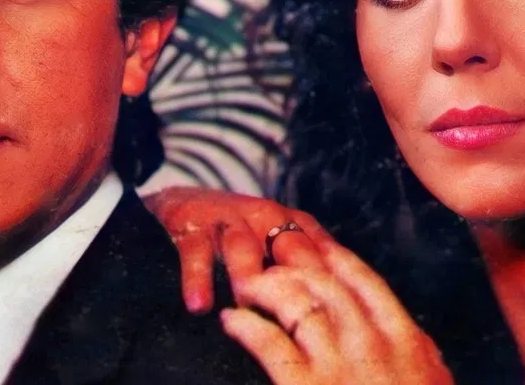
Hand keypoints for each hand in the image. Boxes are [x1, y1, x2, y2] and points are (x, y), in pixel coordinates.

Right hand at [143, 186, 332, 312]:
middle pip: (292, 250)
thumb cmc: (240, 238)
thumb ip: (307, 272)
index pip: (325, 256)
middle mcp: (267, 217)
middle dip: (300, 282)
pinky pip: (196, 251)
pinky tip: (198, 305)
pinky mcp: (190, 223)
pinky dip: (197, 277)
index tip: (341, 322)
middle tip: (304, 322)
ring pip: (245, 247)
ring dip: (249, 277)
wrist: (182, 202)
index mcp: (295, 224)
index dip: (336, 288)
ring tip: (248, 312)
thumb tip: (335, 319)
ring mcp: (229, 219)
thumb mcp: (278, 246)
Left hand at [220, 239, 453, 384]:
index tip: (313, 241)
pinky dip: (246, 325)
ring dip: (266, 286)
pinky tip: (232, 321)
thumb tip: (415, 337)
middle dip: (293, 259)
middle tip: (268, 248)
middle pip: (325, 282)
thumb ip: (423, 358)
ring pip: (297, 302)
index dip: (334, 255)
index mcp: (407, 340)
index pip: (364, 281)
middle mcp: (373, 343)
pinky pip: (269, 342)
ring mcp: (340, 365)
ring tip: (246, 284)